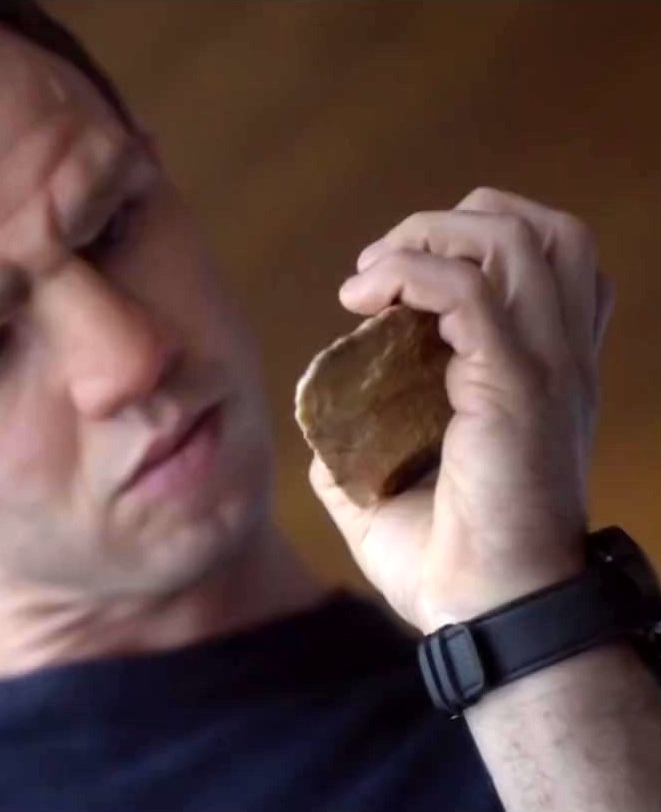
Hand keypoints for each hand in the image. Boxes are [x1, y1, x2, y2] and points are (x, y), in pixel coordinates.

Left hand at [310, 187, 616, 633]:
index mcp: (547, 374)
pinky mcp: (514, 386)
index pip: (550, 263)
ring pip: (514, 239)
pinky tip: (361, 299)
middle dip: (452, 222)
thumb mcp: (394, 491)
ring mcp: (545, 367)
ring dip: (425, 238)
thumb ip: (363, 447)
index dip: (473, 245)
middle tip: (381, 266)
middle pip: (543, 230)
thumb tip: (323, 428)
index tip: (393, 284)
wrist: (486, 616)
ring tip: (367, 277)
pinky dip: (409, 273)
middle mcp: (559, 359)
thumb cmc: (452, 565)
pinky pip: (468, 292)